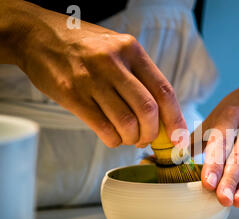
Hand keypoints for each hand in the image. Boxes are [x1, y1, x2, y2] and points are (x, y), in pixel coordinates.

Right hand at [15, 3, 185, 147]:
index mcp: (131, 50)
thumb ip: (139, 76)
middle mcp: (114, 62)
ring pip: (126, 123)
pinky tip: (111, 136)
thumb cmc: (83, 47)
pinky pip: (103, 128)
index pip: (164, 91)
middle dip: (152, 134)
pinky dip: (113, 140)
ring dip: (131, 138)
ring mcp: (91, 79)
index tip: (178, 137)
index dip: (175, 119)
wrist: (36, 35)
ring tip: (127, 137)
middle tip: (146, 139)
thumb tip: (162, 116)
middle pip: (148, 110)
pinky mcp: (72, 94)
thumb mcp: (117, 49)